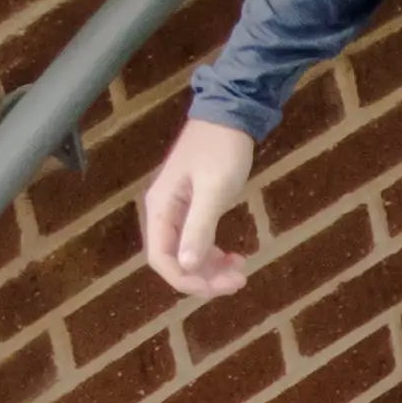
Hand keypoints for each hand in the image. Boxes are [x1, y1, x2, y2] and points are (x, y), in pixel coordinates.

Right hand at [140, 116, 260, 296]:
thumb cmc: (221, 149)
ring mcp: (178, 211)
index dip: (186, 280)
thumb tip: (186, 265)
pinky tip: (235, 256)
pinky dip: (214, 254)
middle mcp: (163, 212)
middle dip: (204, 277)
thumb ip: (198, 227)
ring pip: (188, 254)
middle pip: (175, 260)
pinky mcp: (194, 208)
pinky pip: (198, 241)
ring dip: (211, 268)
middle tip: (239, 280)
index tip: (218, 287)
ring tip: (240, 270)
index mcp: (161, 208)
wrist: (230, 115)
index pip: (161, 259)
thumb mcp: (213, 190)